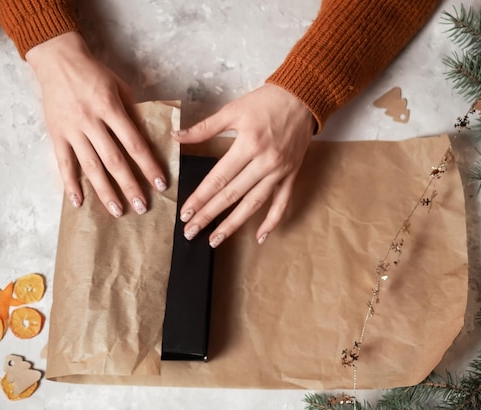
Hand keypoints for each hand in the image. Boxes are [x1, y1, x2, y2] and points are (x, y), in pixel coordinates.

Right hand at [26, 32, 166, 216]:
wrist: (57, 60)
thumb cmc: (94, 73)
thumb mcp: (120, 86)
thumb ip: (132, 112)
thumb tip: (147, 139)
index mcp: (110, 108)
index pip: (134, 144)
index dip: (148, 166)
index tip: (160, 184)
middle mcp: (91, 122)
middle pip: (114, 160)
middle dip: (130, 186)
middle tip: (142, 207)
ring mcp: (72, 130)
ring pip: (90, 166)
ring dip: (105, 191)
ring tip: (117, 211)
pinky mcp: (56, 134)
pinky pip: (63, 163)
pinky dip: (70, 183)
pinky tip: (78, 202)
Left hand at [172, 83, 314, 246]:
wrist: (303, 97)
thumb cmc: (266, 102)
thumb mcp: (233, 110)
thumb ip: (204, 128)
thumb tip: (177, 137)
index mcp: (248, 145)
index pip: (219, 178)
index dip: (200, 197)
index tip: (186, 212)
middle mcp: (265, 162)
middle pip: (232, 195)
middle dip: (209, 215)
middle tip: (191, 231)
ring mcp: (280, 172)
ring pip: (254, 204)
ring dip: (234, 224)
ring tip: (215, 239)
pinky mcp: (291, 175)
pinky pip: (282, 203)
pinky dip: (272, 221)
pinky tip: (259, 237)